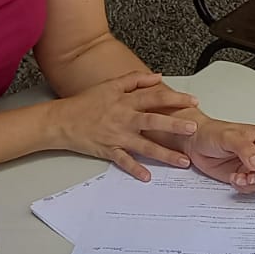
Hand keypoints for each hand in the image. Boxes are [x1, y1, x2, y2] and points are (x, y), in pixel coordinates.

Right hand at [52, 72, 198, 179]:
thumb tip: (158, 77)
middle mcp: (124, 118)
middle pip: (153, 121)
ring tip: (182, 161)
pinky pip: (124, 161)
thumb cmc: (85, 103)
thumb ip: (135, 79)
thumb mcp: (110, 85)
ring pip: (144, 145)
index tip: (193, 102)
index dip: (175, 98)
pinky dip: (135, 169)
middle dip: (174, 125)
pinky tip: (148, 176)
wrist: (61, 120)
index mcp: (125, 101)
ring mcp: (117, 136)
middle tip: (193, 128)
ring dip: (164, 154)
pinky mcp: (108, 150)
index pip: (155, 97)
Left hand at [184, 116, 254, 192]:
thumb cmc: (212, 133)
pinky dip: (244, 188)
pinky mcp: (244, 176)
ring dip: (253, 184)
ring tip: (238, 178)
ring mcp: (254, 167)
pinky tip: (234, 179)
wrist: (195, 143)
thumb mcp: (228, 136)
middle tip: (251, 177)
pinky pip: (252, 188)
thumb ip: (245, 148)